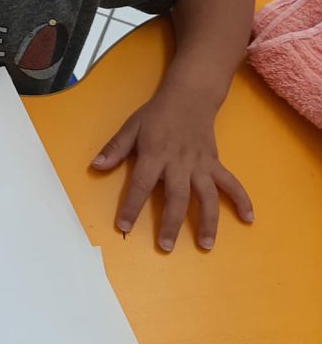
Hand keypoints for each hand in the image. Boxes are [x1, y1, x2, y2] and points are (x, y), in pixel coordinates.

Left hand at [91, 88, 253, 251]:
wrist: (189, 97)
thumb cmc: (156, 115)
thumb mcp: (131, 127)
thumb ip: (115, 148)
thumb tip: (95, 166)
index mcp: (155, 154)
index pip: (141, 184)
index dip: (132, 206)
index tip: (124, 226)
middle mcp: (179, 163)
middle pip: (177, 196)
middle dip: (171, 223)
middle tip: (166, 246)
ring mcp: (200, 165)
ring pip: (207, 196)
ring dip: (208, 221)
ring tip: (206, 245)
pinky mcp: (215, 164)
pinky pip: (231, 183)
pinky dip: (242, 200)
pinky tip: (248, 218)